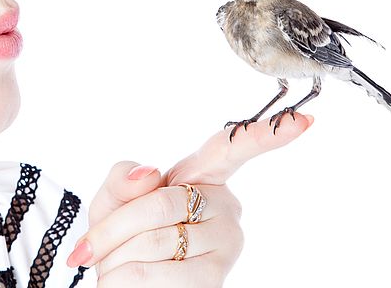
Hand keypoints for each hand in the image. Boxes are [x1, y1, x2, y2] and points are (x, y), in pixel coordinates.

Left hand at [68, 113, 312, 286]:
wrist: (120, 279)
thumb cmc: (120, 233)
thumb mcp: (111, 199)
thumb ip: (122, 180)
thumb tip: (150, 173)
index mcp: (202, 175)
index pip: (232, 148)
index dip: (265, 134)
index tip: (303, 120)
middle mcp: (225, 207)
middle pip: (159, 207)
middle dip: (111, 229)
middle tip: (87, 249)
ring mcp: (225, 243)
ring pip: (156, 242)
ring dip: (114, 258)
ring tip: (105, 266)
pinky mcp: (216, 277)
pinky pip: (161, 275)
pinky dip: (123, 279)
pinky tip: (116, 281)